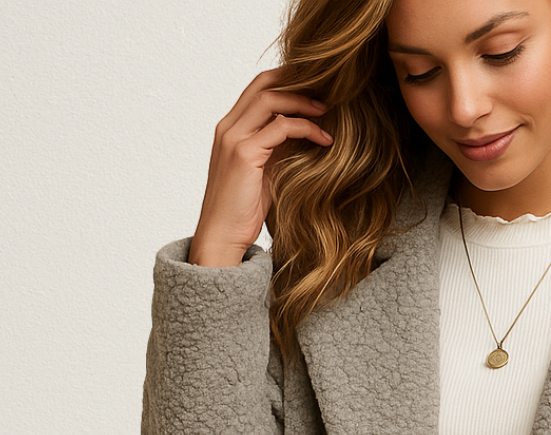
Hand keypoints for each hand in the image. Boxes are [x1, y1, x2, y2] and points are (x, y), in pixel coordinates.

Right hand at [189, 67, 332, 266]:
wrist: (222, 236)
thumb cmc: (243, 211)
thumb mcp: (264, 173)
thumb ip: (278, 150)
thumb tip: (305, 135)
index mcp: (230, 129)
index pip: (257, 88)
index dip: (286, 82)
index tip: (315, 89)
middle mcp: (228, 128)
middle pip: (262, 83)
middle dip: (297, 81)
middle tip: (327, 91)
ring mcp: (233, 138)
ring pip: (270, 99)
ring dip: (304, 101)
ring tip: (328, 111)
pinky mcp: (244, 154)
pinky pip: (280, 126)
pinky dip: (306, 127)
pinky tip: (325, 139)